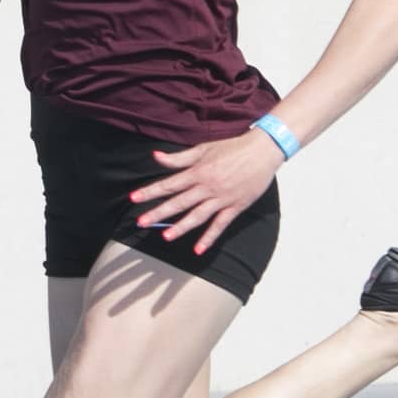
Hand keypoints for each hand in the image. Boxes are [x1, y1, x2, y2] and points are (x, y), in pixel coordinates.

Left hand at [130, 132, 279, 253]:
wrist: (263, 151)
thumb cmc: (233, 147)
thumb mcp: (203, 149)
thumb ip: (179, 158)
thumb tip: (156, 156)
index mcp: (198, 171)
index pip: (169, 184)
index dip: (151, 191)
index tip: (134, 198)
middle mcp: (208, 186)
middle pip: (179, 202)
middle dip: (159, 212)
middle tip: (141, 222)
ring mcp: (222, 198)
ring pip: (197, 215)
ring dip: (181, 227)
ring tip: (166, 236)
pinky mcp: (235, 206)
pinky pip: (220, 225)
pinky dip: (210, 238)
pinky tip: (198, 249)